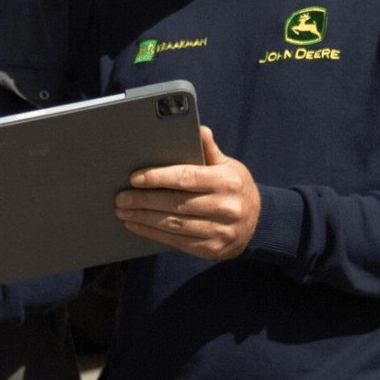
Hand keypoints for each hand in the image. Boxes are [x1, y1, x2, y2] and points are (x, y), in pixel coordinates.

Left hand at [113, 125, 260, 259]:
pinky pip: (176, 242)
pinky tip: (137, 226)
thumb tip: (199, 129)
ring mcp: (219, 231)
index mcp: (227, 182)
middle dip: (144, 200)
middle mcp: (225, 208)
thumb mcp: (229, 166)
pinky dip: (153, 233)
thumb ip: (210, 150)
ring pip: (173, 225)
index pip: (186, 178)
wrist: (259, 224)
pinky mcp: (211, 249)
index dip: (158, 178)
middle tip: (120, 197)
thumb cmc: (235, 188)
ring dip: (143, 219)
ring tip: (123, 212)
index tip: (134, 178)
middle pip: (176, 203)